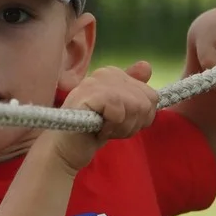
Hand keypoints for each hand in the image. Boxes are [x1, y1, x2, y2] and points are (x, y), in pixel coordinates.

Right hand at [42, 61, 159, 173]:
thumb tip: (147, 65)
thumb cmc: (92, 131)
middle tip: (111, 128)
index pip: (151, 96)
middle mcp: (105, 73)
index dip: (141, 118)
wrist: (64, 149)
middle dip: (133, 124)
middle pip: (146, 102)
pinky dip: (112, 127)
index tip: (120, 123)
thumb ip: (135, 92)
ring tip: (104, 129)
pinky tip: (99, 130)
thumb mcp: (122, 113)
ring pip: (135, 106)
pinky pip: (119, 110)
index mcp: (114, 74)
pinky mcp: (89, 94)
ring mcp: (96, 82)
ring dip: (123, 127)